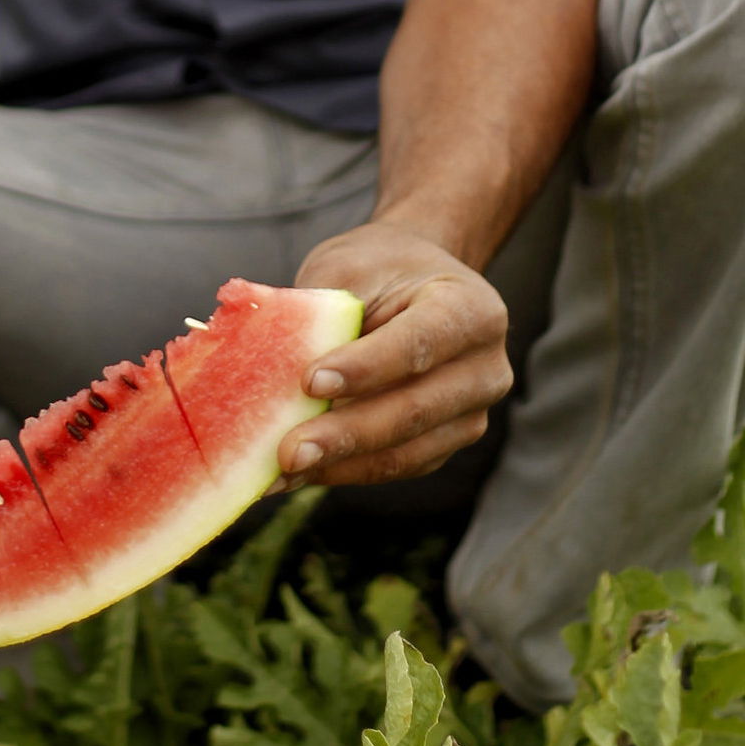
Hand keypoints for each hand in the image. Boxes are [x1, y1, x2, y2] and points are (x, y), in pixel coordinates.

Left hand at [273, 223, 512, 487]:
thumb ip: (318, 314)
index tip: (311, 382)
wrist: (414, 283)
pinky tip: (294, 475)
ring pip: (404, 452)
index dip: (366, 367)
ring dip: (337, 466)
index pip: (419, 344)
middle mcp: (484, 368)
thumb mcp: (348, 270)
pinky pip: (392, 467)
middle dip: (345, 434)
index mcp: (471, 309)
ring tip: (278, 474)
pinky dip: (340, 472)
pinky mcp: (443, 445)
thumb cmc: (377, 271)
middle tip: (287, 452)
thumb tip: (261, 368)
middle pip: (413, 410)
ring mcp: (469, 413)